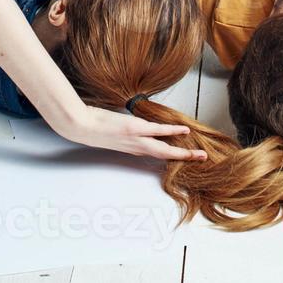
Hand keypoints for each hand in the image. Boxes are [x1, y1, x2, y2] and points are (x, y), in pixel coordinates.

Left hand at [52, 103, 207, 161]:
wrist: (81, 126)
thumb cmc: (92, 126)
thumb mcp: (110, 132)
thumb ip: (124, 131)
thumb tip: (132, 122)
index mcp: (131, 148)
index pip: (155, 154)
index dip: (171, 156)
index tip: (184, 157)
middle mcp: (136, 148)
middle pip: (164, 156)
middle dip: (184, 159)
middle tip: (201, 160)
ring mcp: (136, 139)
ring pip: (164, 149)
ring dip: (183, 152)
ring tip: (199, 154)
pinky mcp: (135, 129)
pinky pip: (158, 131)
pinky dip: (172, 131)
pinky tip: (184, 131)